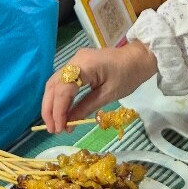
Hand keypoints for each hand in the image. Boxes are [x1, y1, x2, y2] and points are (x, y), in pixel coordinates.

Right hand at [40, 41, 156, 133]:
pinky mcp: (77, 64)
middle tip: (52, 129)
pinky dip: (59, 97)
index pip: (63, 89)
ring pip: (54, 83)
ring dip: (51, 104)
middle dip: (50, 109)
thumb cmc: (127, 75)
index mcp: (85, 65)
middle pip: (53, 85)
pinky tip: (61, 111)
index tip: (59, 129)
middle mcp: (75, 60)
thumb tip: (69, 124)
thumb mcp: (108, 95)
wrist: (137, 58)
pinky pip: (62, 81)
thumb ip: (86, 107)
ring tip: (55, 124)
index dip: (58, 110)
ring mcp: (75, 61)